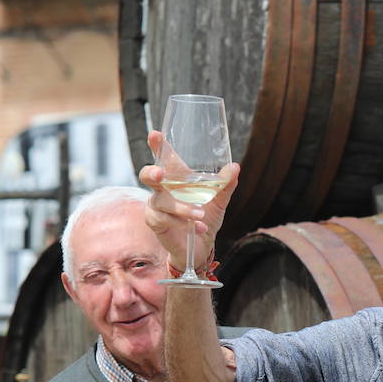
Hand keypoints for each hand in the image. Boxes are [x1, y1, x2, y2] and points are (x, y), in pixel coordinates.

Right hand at [139, 129, 240, 266]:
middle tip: (161, 173)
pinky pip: (163, 219)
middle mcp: (162, 190)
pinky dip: (183, 223)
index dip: (158, 146)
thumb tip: (235, 166)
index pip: (164, 158)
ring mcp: (156, 206)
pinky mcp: (155, 223)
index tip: (155, 134)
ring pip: (161, 202)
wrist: (200, 247)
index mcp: (176, 179)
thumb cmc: (205, 218)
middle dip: (151, 172)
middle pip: (147, 175)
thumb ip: (224, 184)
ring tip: (201, 214)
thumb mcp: (218, 201)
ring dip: (182, 208)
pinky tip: (197, 228)